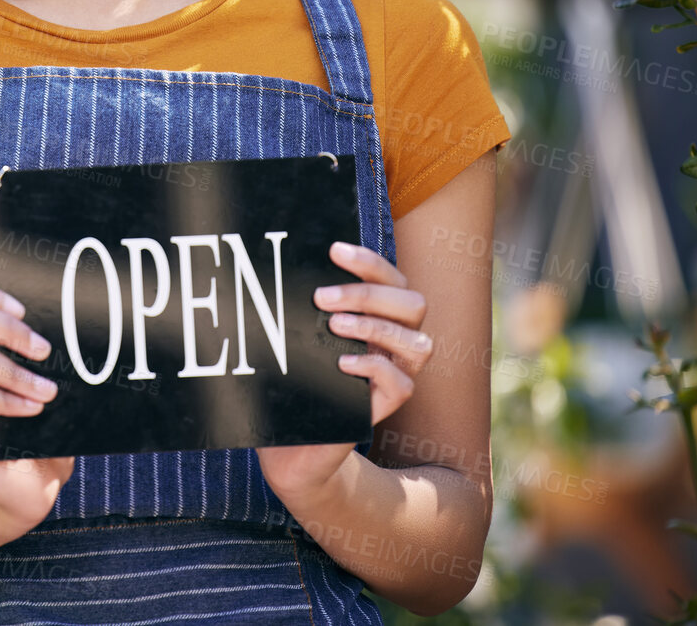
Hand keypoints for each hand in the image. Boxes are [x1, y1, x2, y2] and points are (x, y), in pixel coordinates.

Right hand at [0, 276, 74, 534]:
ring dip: (15, 369)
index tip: (24, 308)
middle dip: (5, 326)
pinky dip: (9, 399)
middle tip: (43, 349)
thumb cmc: (42, 431)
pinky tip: (34, 410)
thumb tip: (64, 318)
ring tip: (47, 391)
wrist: (30, 490)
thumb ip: (38, 351)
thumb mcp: (44, 382)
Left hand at [256, 241, 431, 495]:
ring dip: (375, 326)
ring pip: (419, 343)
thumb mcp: (293, 339)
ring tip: (333, 327)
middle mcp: (393, 342)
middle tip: (322, 297)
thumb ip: (298, 309)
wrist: (287, 446)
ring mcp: (393, 374)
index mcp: (377, 315)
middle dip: (369, 293)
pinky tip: (342, 364)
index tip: (334, 249)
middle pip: (414, 304)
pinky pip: (402, 385)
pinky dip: (374, 368)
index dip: (369, 261)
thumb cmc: (290, 382)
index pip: (391, 279)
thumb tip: (277, 264)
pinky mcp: (385, 408)